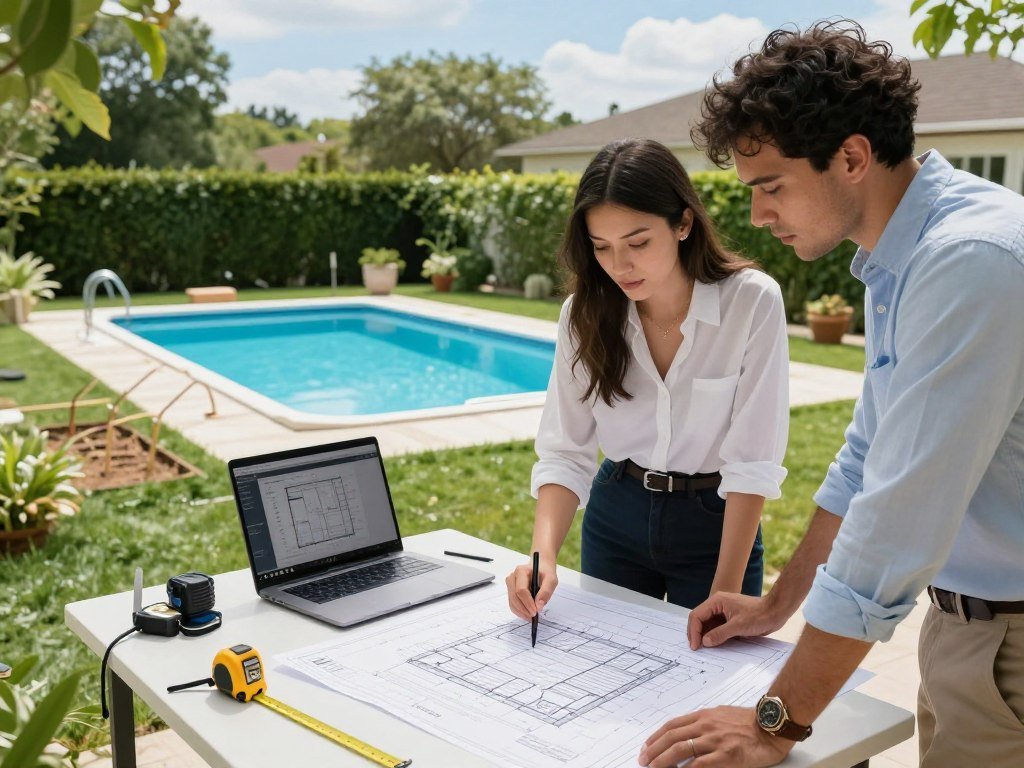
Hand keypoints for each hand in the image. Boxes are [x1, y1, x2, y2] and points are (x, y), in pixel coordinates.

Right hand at [505, 556, 556, 620]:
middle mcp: (512, 577)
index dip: (527, 603)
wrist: (541, 568)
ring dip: (521, 612)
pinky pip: (512, 604)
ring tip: (531, 617)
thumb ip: (546, 592)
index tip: (535, 612)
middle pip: (514, 597)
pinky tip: (527, 614)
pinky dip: (519, 611)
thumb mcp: (551, 580)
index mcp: (521, 571)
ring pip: (512, 602)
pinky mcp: (510, 591)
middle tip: (534, 616)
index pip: (521, 590)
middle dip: (524, 609)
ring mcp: (510, 584)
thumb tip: (539, 606)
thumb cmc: (545, 573)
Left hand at [639, 706, 792, 766]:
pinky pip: (700, 764)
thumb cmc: (749, 721)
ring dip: (663, 760)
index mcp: (703, 716)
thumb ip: (703, 723)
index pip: (672, 726)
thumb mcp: (721, 715)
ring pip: (680, 749)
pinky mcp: (726, 755)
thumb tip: (687, 734)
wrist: (771, 726)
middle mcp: (706, 726)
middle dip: (654, 750)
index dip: (656, 737)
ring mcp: (715, 740)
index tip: (646, 747)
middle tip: (644, 761)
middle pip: (672, 738)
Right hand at [687, 592, 784, 649]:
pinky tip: (714, 645)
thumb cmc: (759, 615)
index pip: (697, 615)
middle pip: (699, 619)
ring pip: (707, 624)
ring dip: (704, 636)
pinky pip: (716, 628)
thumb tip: (705, 642)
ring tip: (703, 649)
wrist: (775, 612)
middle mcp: (717, 605)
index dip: (693, 632)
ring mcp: (723, 612)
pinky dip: (713, 636)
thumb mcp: (738, 626)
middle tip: (696, 649)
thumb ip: (720, 634)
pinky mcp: (729, 619)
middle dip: (696, 634)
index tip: (695, 646)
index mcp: (716, 601)